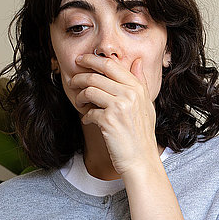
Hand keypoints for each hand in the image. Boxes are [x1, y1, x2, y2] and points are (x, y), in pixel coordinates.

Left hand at [71, 53, 159, 175]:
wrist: (141, 159)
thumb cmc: (142, 134)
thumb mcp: (146, 104)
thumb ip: (141, 82)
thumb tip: (138, 61)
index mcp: (137, 88)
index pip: (111, 65)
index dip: (92, 60)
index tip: (81, 60)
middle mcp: (130, 94)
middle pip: (96, 76)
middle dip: (79, 77)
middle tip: (72, 81)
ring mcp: (119, 107)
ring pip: (89, 91)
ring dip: (79, 96)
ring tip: (79, 102)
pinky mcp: (108, 121)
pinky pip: (88, 112)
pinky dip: (85, 116)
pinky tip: (88, 120)